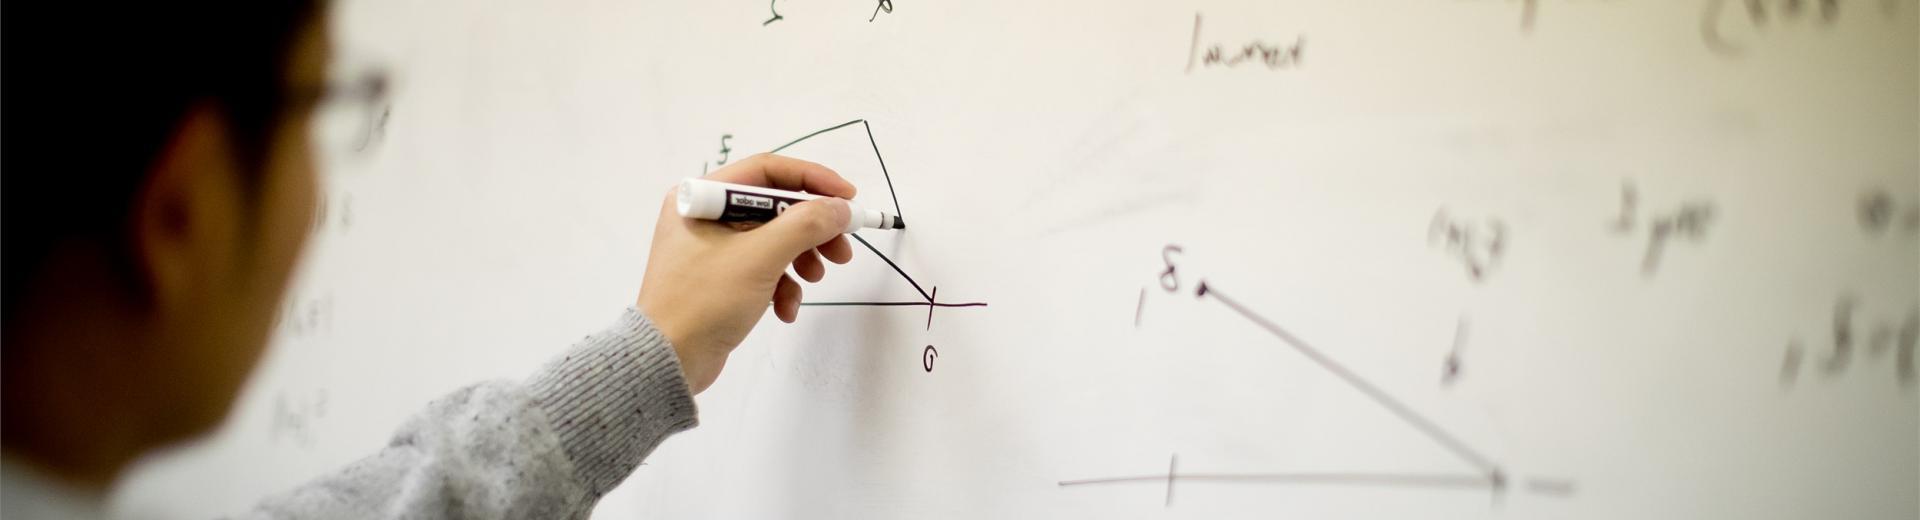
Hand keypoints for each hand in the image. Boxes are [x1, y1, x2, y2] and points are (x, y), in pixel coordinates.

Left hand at [637, 153, 856, 393]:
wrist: (666, 361)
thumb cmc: (705, 300)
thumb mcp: (760, 257)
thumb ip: (806, 225)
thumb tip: (841, 208)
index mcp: (701, 196)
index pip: (767, 170)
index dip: (813, 180)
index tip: (848, 198)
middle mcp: (704, 215)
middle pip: (775, 207)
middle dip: (812, 230)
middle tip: (841, 252)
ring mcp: (711, 248)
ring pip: (773, 240)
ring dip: (801, 259)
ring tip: (815, 280)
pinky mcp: (719, 278)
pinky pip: (760, 268)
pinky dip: (780, 285)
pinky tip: (784, 310)